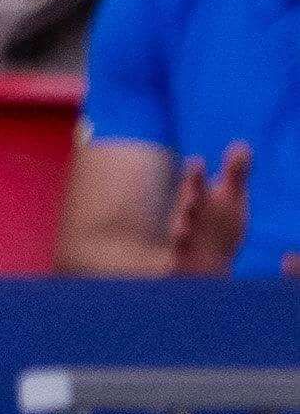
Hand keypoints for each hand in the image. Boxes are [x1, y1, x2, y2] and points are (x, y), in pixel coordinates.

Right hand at [166, 141, 254, 274]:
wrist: (206, 264)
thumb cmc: (218, 226)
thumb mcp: (230, 198)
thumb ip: (235, 173)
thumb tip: (242, 144)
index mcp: (197, 201)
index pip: (196, 184)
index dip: (196, 175)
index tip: (198, 162)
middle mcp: (186, 219)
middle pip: (185, 210)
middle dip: (187, 203)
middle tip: (190, 198)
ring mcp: (182, 244)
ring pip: (178, 238)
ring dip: (180, 234)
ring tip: (181, 231)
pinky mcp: (181, 267)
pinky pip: (175, 267)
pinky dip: (173, 267)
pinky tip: (172, 268)